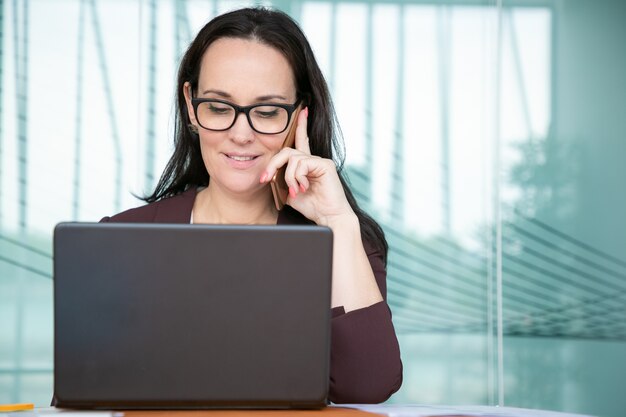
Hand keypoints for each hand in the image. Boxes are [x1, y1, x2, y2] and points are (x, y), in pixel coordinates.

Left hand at [260, 107, 353, 225]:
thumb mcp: (290, 193)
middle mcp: (314, 160)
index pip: (301, 141)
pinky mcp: (324, 164)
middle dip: (272, 164)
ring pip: (292, 158)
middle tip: (266, 179)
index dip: (301, 125)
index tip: (302, 111)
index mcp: (306, 165)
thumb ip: (282, 181)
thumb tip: (271, 175)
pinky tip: (304, 187)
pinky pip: (301, 164)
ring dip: (288, 177)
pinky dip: (297, 177)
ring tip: (295, 191)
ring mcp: (320, 161)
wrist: (329, 218)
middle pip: (287, 150)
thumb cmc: (313, 207)